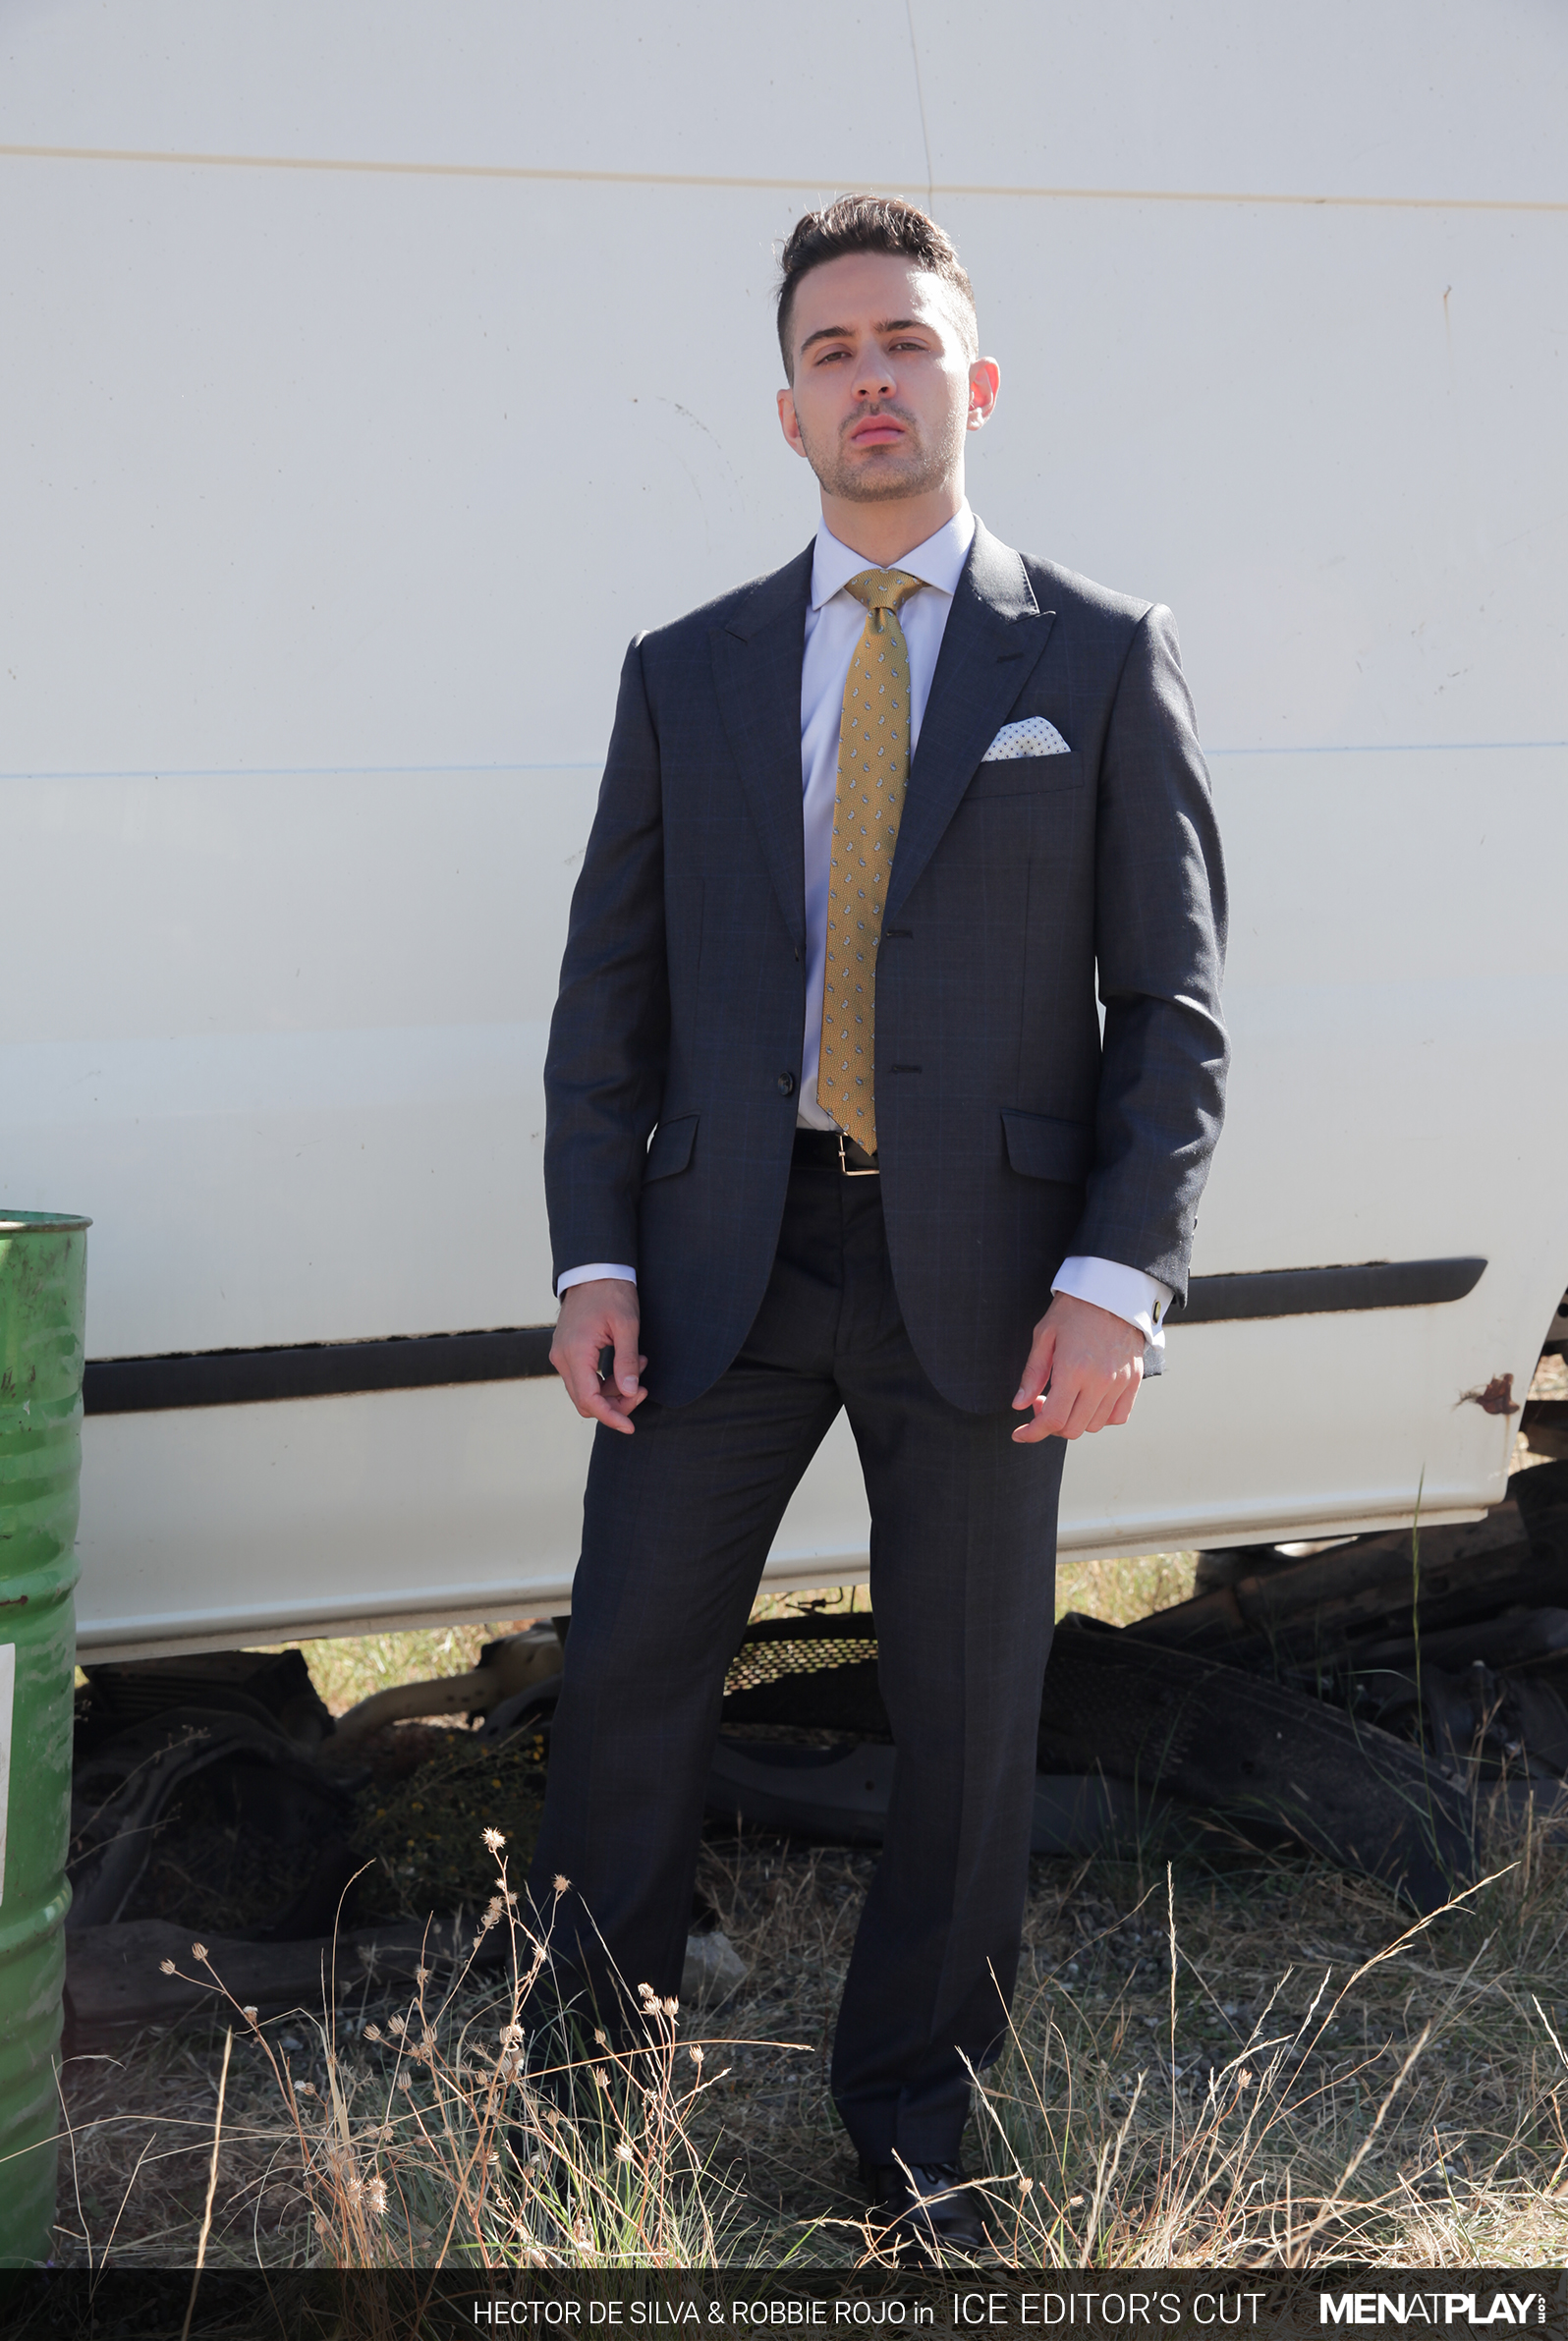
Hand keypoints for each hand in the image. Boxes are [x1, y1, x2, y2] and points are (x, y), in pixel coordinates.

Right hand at [550, 1279, 647, 1434]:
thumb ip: (627, 1361)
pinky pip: (584, 1379)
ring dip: (613, 1389)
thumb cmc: (612, 1293)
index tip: (631, 1426)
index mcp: (575, 1352)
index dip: (611, 1417)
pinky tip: (627, 1363)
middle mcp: (562, 1358)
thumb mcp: (627, 1326)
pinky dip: (605, 1379)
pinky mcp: (567, 1353)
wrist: (593, 1270)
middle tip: (643, 1388)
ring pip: (585, 1392)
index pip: (590, 1400)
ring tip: (639, 1365)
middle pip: (586, 1401)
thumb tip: (630, 1392)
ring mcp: (561, 1356)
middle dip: (616, 1403)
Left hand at [1012, 1290, 1142, 1443]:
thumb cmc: (1074, 1309)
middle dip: (1051, 1425)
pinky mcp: (1134, 1380)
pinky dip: (1101, 1417)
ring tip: (1065, 1398)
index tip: (1020, 1433)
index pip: (1052, 1420)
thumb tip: (1019, 1405)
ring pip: (1094, 1426)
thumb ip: (1032, 1374)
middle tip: (1041, 1403)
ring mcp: (1120, 1383)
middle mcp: (1100, 1381)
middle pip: (1073, 1429)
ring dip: (1075, 1421)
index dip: (1032, 1433)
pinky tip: (1088, 1401)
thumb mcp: (1044, 1335)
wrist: (1113, 1290)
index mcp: (1073, 1370)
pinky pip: (1118, 1416)